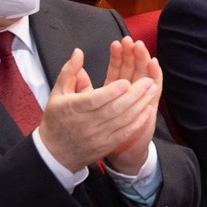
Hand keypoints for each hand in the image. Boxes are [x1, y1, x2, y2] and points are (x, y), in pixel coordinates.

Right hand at [38, 49, 159, 172]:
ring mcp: (97, 136)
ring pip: (122, 120)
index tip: (126, 82)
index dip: (111, 92)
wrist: (54, 154)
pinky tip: (147, 109)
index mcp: (73, 109)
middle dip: (133, 95)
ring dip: (140, 105)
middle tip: (148, 82)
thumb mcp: (57, 94)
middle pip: (113, 109)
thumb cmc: (56, 119)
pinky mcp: (106, 146)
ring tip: (152, 90)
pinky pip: (124, 133)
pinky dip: (137, 121)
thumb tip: (78, 52)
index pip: (94, 100)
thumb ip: (69, 71)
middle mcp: (86, 124)